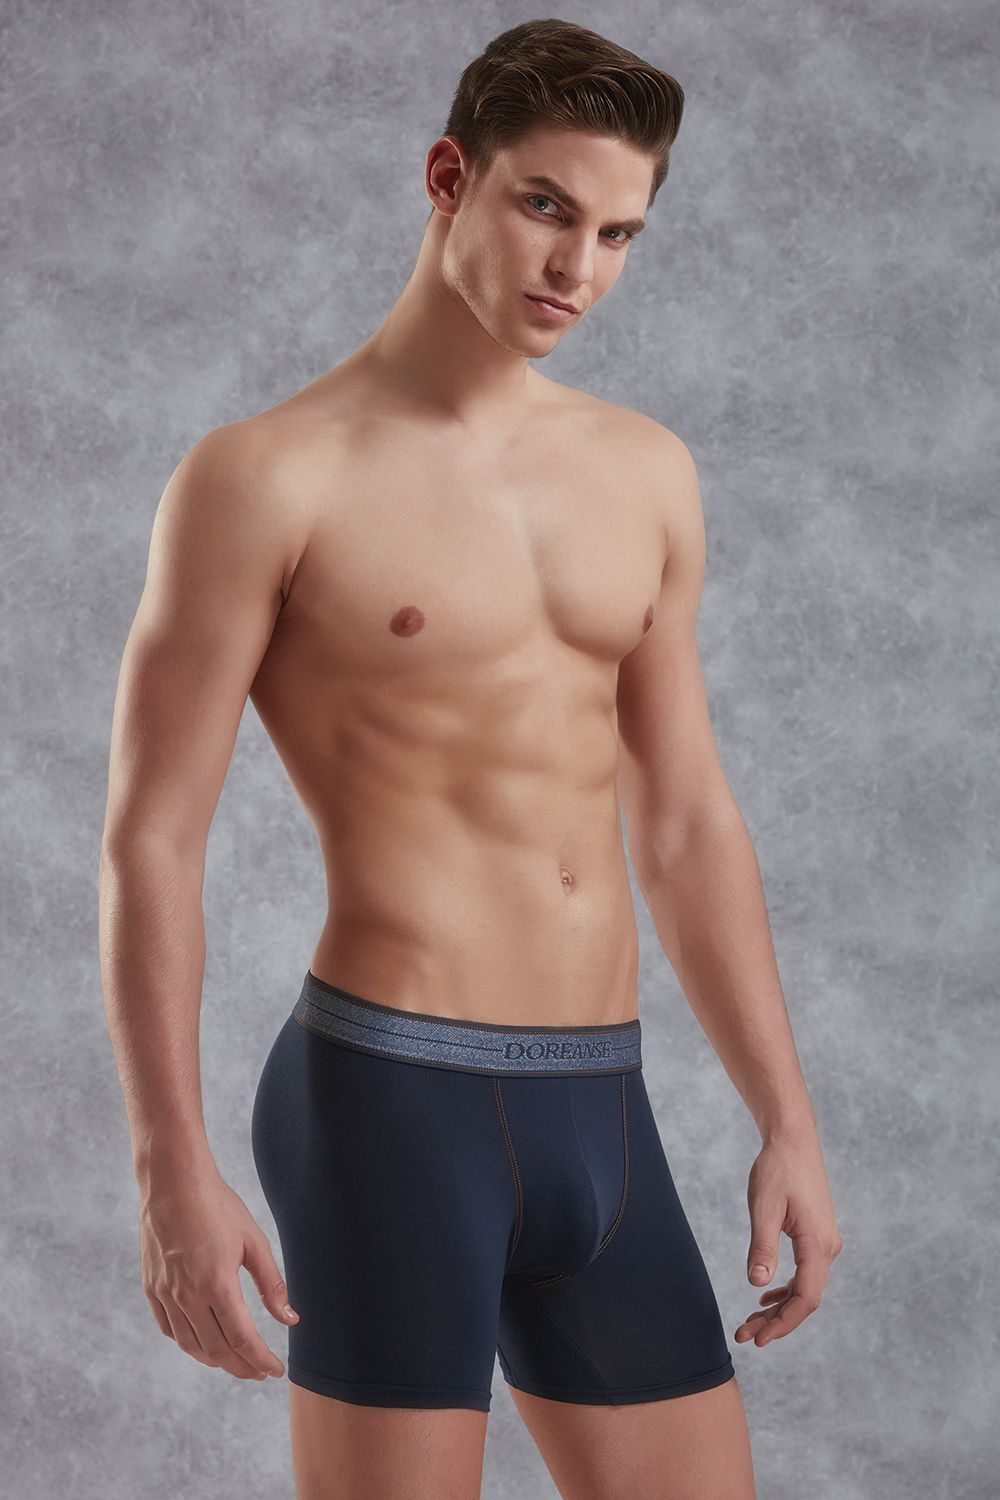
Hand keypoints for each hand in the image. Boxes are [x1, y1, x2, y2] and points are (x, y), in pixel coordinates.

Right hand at [139, 1164, 298, 1379]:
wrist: (173, 1183)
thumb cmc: (217, 1206)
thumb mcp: (253, 1241)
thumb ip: (272, 1284)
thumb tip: (290, 1319)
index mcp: (217, 1284)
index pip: (242, 1339)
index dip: (260, 1360)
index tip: (275, 1370)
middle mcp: (188, 1295)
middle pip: (217, 1350)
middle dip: (242, 1366)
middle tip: (260, 1370)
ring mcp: (165, 1294)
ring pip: (191, 1345)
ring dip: (215, 1360)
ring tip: (235, 1360)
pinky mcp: (151, 1288)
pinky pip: (169, 1328)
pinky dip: (187, 1343)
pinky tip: (202, 1341)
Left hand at [734, 1129, 841, 1347]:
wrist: (793, 1139)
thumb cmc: (778, 1168)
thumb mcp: (764, 1207)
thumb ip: (762, 1246)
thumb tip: (757, 1285)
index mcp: (818, 1243)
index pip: (807, 1298)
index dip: (783, 1323)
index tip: (758, 1339)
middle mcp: (828, 1247)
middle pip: (806, 1298)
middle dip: (776, 1321)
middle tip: (744, 1336)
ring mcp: (825, 1241)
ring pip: (805, 1287)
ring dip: (779, 1307)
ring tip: (750, 1321)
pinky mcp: (817, 1235)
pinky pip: (805, 1272)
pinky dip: (786, 1288)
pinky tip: (765, 1295)